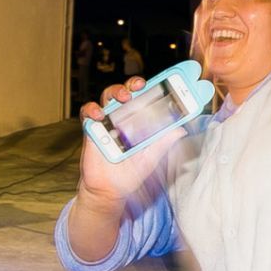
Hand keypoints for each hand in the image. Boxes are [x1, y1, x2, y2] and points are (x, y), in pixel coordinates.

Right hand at [76, 77, 185, 207]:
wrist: (108, 191)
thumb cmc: (130, 174)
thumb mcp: (151, 157)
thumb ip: (164, 142)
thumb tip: (182, 129)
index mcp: (139, 122)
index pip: (148, 99)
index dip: (157, 87)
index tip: (168, 79)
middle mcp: (123, 118)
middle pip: (128, 92)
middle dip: (134, 84)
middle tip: (141, 85)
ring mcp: (107, 121)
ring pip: (109, 96)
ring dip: (116, 92)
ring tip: (124, 97)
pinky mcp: (92, 128)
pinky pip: (88, 112)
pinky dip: (93, 110)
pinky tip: (100, 116)